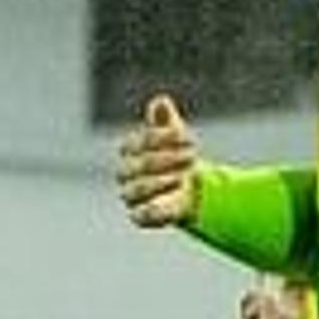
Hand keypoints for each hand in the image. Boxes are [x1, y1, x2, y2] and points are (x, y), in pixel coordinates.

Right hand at [115, 92, 201, 230]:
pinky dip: (154, 209)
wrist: (191, 189)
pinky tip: (175, 198)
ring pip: (136, 190)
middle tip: (192, 157)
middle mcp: (126, 174)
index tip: (187, 136)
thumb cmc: (179, 158)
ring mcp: (132, 196)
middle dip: (166, 159)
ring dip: (161, 182)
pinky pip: (139, 216)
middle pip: (136, 166)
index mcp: (130, 152)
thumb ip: (167, 121)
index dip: (159, 138)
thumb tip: (160, 102)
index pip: (133, 143)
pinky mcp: (141, 217)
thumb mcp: (177, 137)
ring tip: (184, 177)